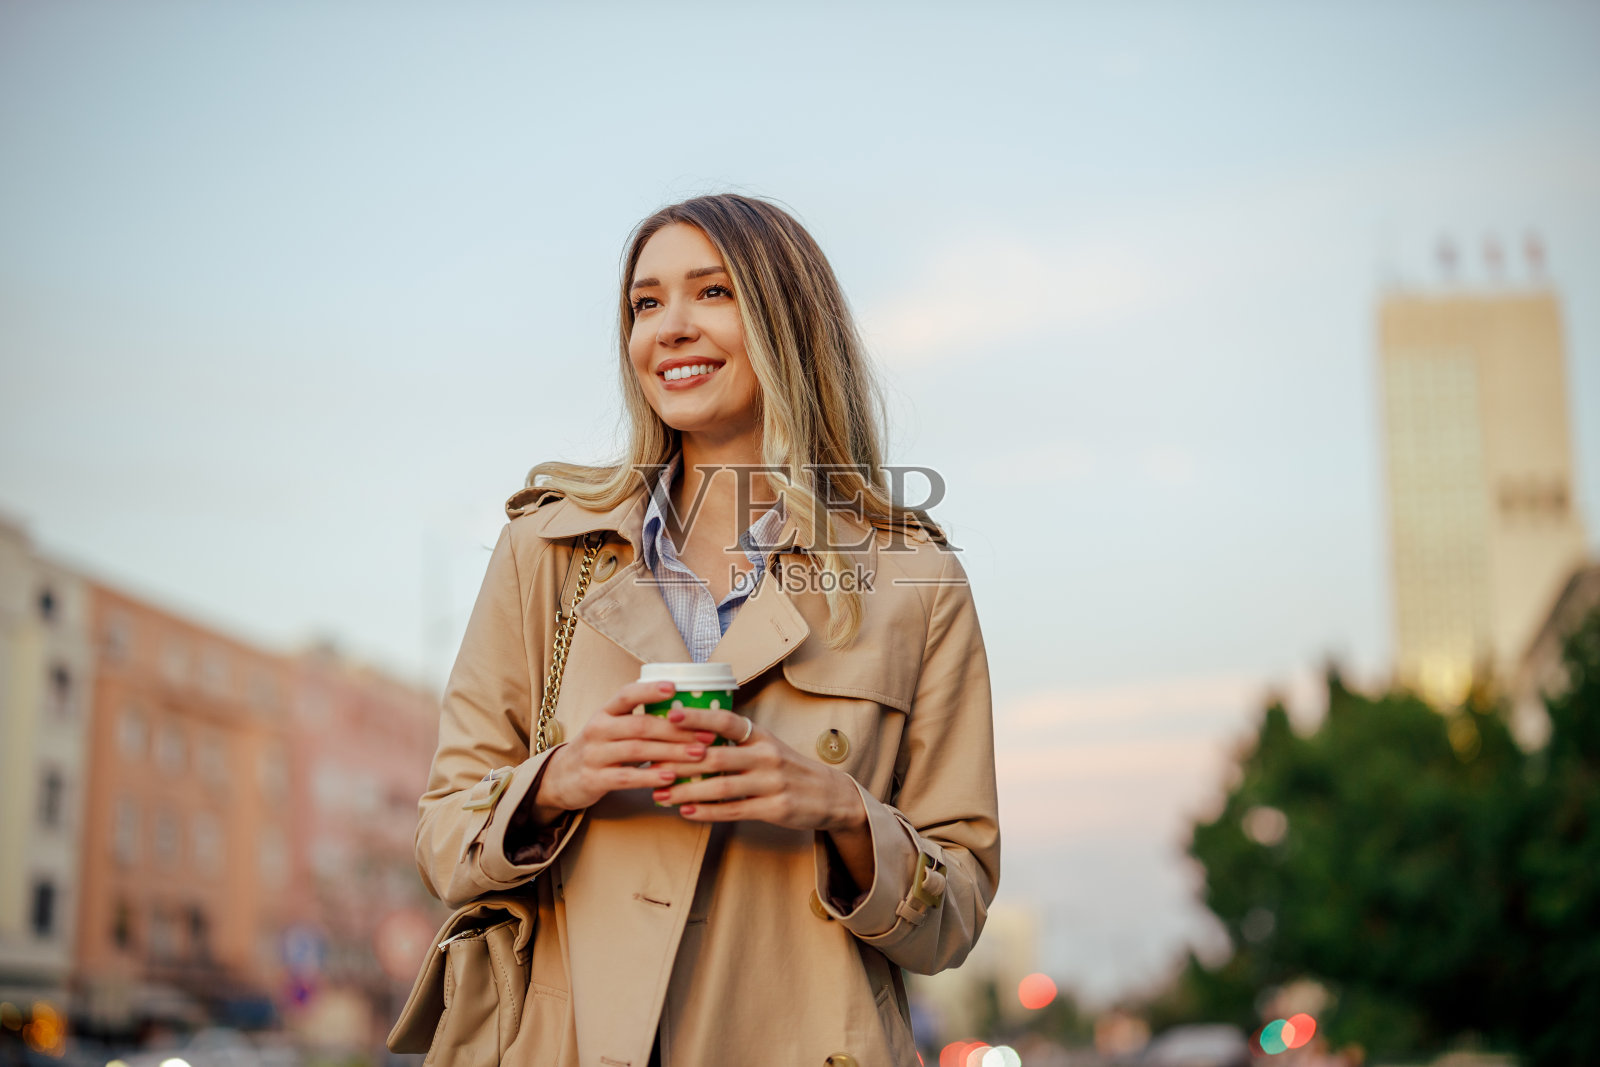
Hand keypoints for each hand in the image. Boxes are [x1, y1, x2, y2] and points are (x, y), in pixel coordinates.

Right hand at [536, 681, 712, 811]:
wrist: (561, 777)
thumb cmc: (600, 748)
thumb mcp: (612, 727)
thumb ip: (640, 719)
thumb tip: (689, 712)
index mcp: (605, 712)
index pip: (627, 695)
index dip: (650, 690)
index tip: (675, 687)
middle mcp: (598, 728)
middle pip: (640, 725)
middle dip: (677, 729)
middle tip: (707, 734)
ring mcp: (594, 754)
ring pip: (637, 750)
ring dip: (671, 752)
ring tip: (699, 754)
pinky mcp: (594, 779)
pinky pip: (626, 778)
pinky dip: (650, 777)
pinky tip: (672, 777)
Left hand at [649, 705, 866, 835]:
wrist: (829, 794)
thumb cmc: (787, 768)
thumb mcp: (766, 746)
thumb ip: (734, 742)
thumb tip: (687, 737)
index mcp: (761, 736)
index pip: (727, 721)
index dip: (699, 717)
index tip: (670, 714)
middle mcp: (767, 755)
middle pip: (717, 756)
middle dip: (679, 762)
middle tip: (649, 765)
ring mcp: (772, 783)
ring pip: (722, 786)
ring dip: (687, 791)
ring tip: (660, 795)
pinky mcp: (775, 809)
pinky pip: (734, 810)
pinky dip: (708, 812)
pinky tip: (686, 812)